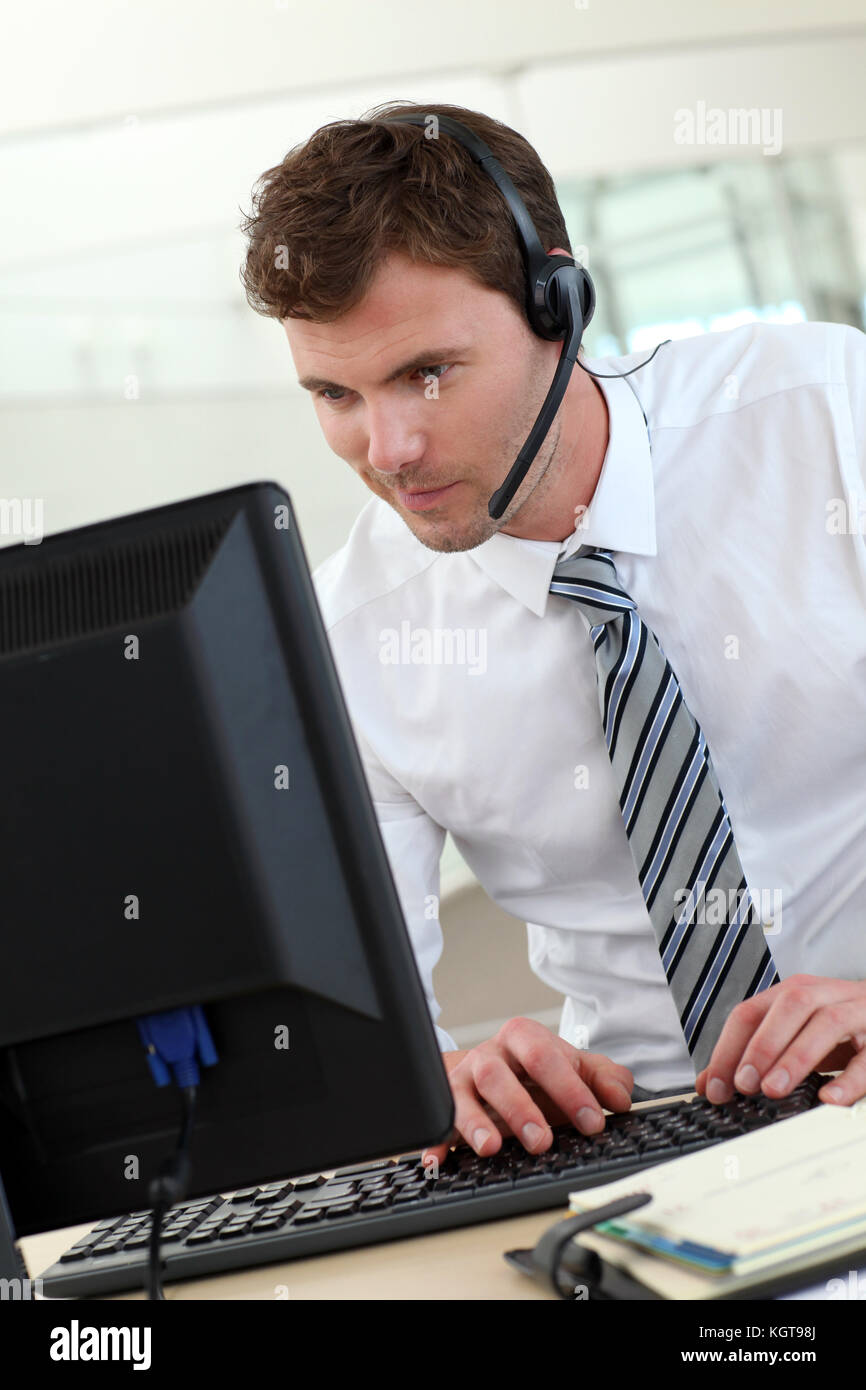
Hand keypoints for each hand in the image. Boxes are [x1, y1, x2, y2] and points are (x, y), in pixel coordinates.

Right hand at [422, 1016, 633, 1167]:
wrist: (497, 1070)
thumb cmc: (540, 1073)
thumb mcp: (577, 1068)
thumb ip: (605, 1078)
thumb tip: (620, 1097)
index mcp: (524, 1038)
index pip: (545, 1056)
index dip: (570, 1089)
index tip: (592, 1121)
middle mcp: (489, 1055)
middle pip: (498, 1074)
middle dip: (520, 1108)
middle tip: (542, 1141)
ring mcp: (464, 1079)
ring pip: (462, 1094)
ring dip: (476, 1122)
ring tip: (491, 1148)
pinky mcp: (447, 1106)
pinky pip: (436, 1120)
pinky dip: (435, 1140)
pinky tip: (438, 1160)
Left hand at [693, 974, 865, 1106]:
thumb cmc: (839, 1027)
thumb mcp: (793, 1036)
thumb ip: (753, 1057)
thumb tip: (709, 1084)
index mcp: (794, 993)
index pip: (752, 1012)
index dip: (728, 1048)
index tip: (714, 1086)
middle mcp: (825, 995)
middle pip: (789, 1006)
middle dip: (762, 1046)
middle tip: (745, 1085)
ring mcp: (858, 1012)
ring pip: (827, 1023)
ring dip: (797, 1057)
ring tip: (774, 1089)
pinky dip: (849, 1079)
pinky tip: (829, 1098)